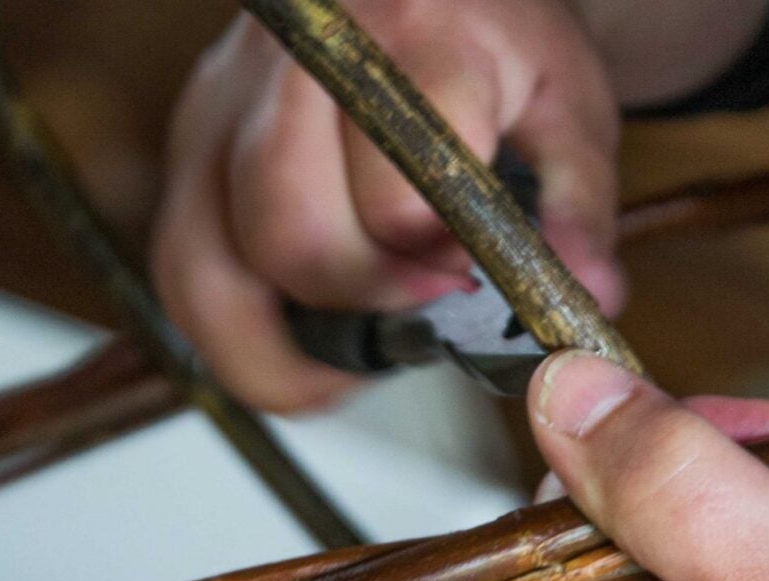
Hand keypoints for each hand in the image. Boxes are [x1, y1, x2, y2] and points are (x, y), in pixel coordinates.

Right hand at [152, 0, 623, 411]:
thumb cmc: (495, 39)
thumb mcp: (566, 104)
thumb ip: (577, 205)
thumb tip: (588, 298)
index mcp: (402, 32)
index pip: (393, 193)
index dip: (433, 265)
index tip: (467, 280)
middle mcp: (291, 66)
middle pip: (288, 235)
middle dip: (361, 303)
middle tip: (421, 308)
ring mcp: (222, 104)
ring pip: (208, 266)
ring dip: (284, 341)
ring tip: (353, 360)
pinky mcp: (191, 142)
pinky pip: (180, 271)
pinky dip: (232, 334)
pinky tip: (300, 344)